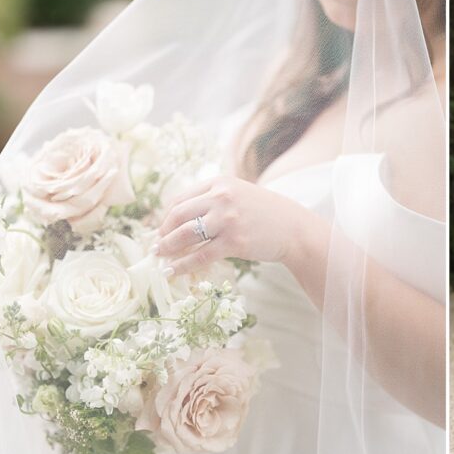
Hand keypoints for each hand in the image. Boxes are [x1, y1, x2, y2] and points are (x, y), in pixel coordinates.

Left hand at [155, 176, 302, 275]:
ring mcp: (228, 220)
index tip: (162, 229)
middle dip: (163, 232)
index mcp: (220, 183)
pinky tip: (172, 271)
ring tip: (160, 257)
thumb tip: (181, 218)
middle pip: (179, 215)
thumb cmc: (266, 213)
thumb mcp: (239, 194)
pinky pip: (200, 255)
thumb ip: (214, 199)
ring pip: (186, 235)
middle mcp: (222, 197)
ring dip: (168, 248)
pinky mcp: (235, 242)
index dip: (166, 216)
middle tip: (158, 245)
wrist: (295, 229)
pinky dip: (182, 265)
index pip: (181, 199)